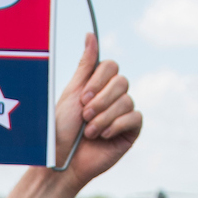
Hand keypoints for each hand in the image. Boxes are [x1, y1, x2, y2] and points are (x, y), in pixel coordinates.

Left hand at [50, 34, 139, 188]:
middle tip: (84, 116)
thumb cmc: (62, 130)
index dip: (97, 81)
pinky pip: (135, 117)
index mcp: (97, 85)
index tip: (82, 98)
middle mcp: (112, 97)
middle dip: (100, 101)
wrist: (63, 161)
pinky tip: (103, 137)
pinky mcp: (131, 131)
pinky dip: (116, 126)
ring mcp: (123, 114)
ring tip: (89, 132)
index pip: (111, 66)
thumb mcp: (72, 92)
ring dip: (104, 117)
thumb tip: (90, 35)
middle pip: (121, 81)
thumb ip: (85, 65)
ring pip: (126, 101)